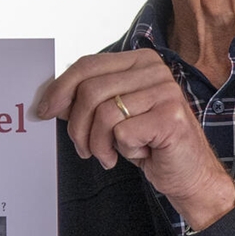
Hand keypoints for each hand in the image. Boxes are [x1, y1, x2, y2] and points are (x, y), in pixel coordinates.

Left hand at [38, 50, 234, 230]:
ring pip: (104, 113)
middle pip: (90, 90)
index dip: (60, 88)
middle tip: (83, 148)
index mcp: (139, 61)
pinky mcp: (170, 117)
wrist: (189, 174)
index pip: (88, 65)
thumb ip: (89, 100)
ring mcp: (166, 91)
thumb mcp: (115, 115)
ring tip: (108, 155)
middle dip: (77, 126)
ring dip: (98, 144)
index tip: (45, 110)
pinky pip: (122, 133)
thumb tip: (52, 98)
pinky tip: (138, 154)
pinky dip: (122, 151)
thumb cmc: (150, 143)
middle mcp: (155, 70)